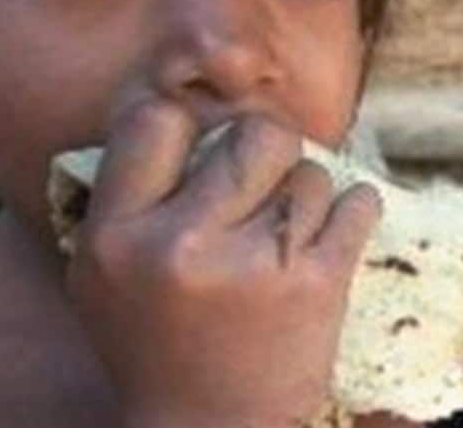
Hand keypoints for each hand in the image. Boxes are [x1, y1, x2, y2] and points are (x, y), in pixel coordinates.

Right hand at [65, 102, 382, 427]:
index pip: (158, 120)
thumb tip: (188, 117)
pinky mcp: (318, 283)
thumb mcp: (104, 275)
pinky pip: (358, 202)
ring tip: (288, 233)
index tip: (207, 148)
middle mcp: (182, 242)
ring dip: (308, 195)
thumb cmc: (156, 345)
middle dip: (268, 150)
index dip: (191, 127)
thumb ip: (130, 198)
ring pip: (311, 172)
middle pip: (255, 133)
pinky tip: (336, 227)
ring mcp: (255, 262)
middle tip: (265, 181)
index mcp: (117, 235)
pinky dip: (354, 209)